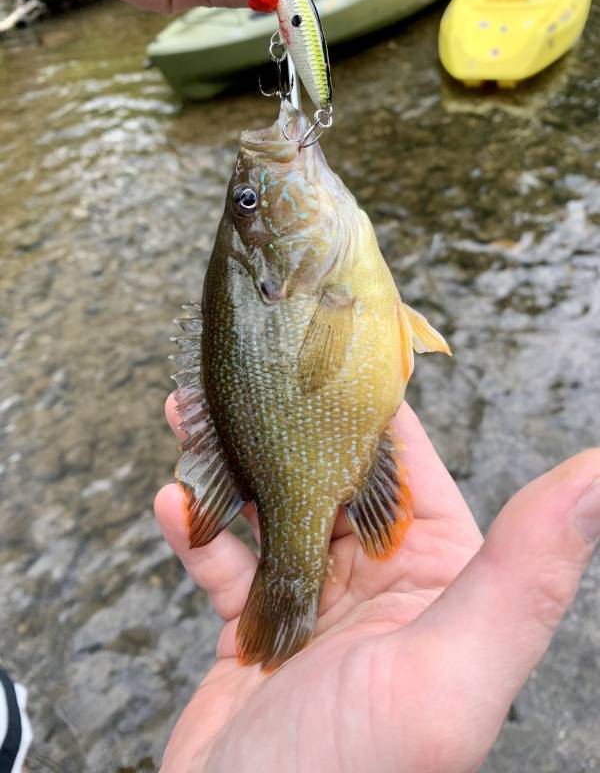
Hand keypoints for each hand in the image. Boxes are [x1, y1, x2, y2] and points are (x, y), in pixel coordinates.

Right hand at [155, 394, 599, 772]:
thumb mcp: (445, 670)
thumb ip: (523, 573)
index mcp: (438, 576)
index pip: (407, 462)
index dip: (367, 402)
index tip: (324, 342)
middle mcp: (381, 583)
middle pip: (329, 474)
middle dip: (282, 425)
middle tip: (238, 376)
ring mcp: (316, 601)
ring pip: (271, 506)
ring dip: (230, 463)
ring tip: (188, 414)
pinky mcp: (257, 626)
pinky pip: (225, 559)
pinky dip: (197, 527)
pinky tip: (171, 501)